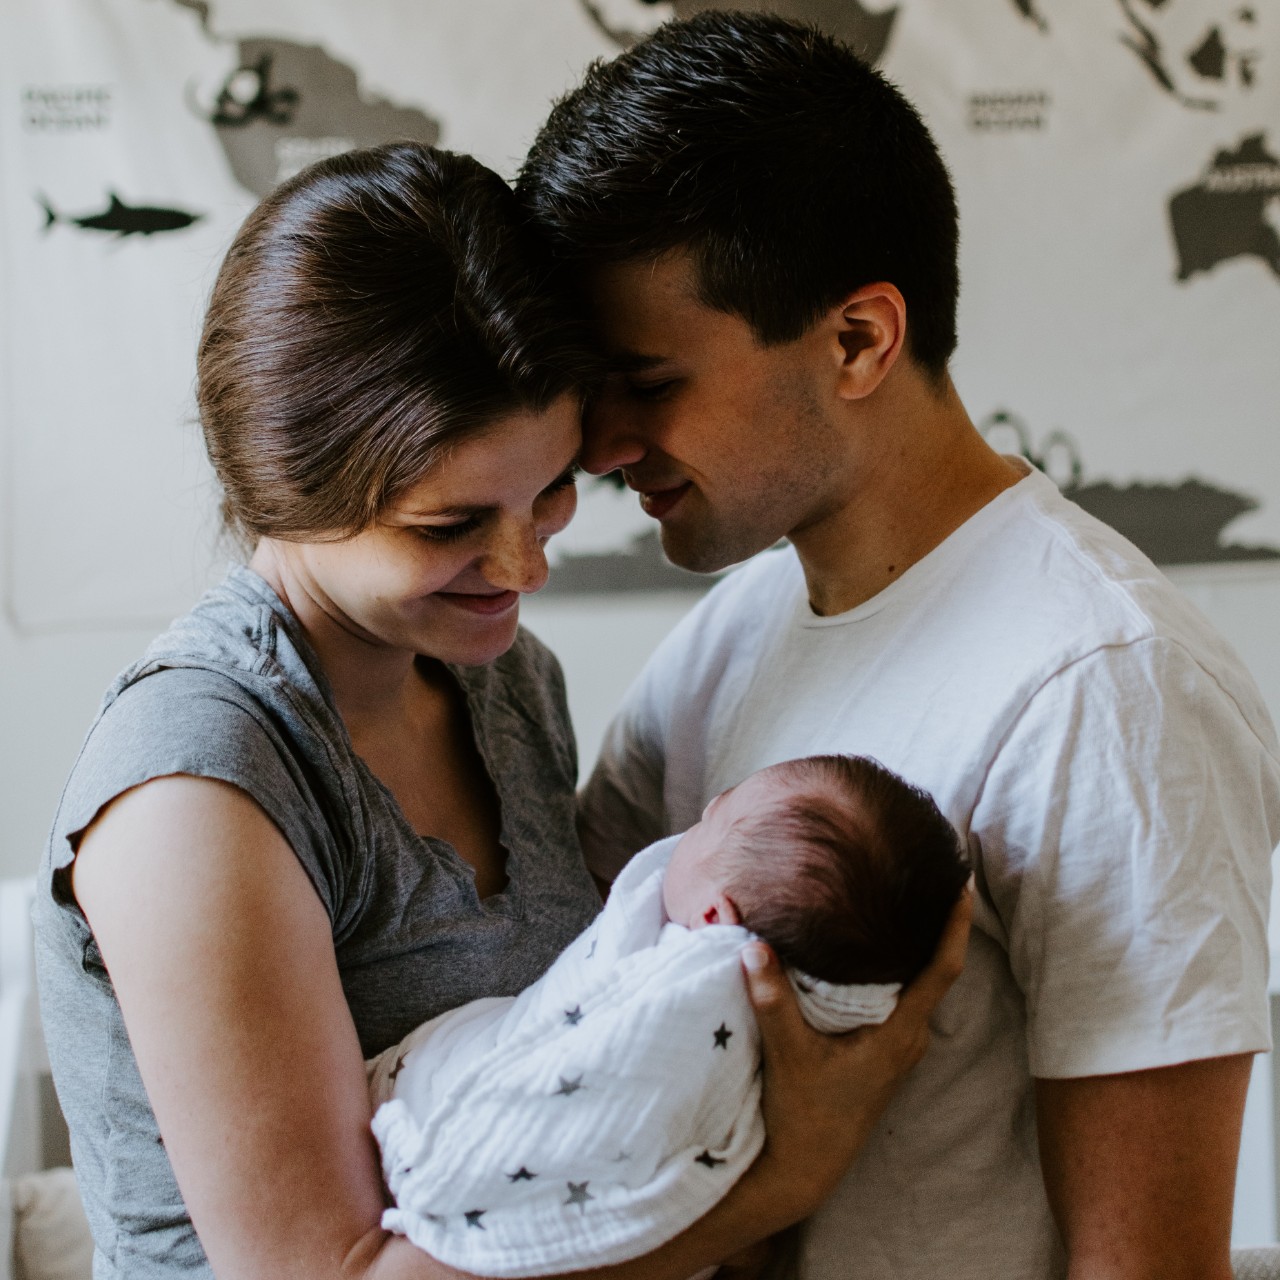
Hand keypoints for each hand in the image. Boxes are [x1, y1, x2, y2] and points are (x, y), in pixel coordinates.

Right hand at [741, 882, 971, 1215]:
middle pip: (937, 968)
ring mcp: (899, 1046)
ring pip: (919, 983)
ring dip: (917, 943)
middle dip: (939, 921)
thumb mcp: (787, 1053)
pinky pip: (902, 995)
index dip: (955, 925)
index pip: (942, 970)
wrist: (804, 1167)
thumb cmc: (803, 1114)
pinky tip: (877, 945)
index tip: (964, 883)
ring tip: (908, 897)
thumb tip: (754, 945)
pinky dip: (897, 964)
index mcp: (899, 1034)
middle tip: (932, 873)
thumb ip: (772, 999)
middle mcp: (909, 1037)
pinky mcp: (883, 1051)